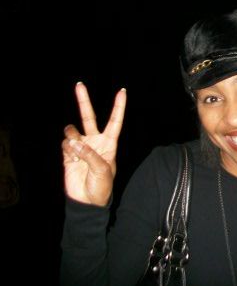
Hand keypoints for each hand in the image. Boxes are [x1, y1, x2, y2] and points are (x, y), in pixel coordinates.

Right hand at [61, 82, 126, 205]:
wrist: (86, 200)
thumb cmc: (101, 186)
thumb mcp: (102, 170)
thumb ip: (89, 154)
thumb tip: (73, 142)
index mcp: (109, 143)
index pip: (114, 121)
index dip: (118, 106)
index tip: (122, 91)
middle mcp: (94, 141)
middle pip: (88, 116)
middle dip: (83, 101)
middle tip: (79, 84)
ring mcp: (80, 146)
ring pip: (72, 131)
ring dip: (73, 139)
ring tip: (78, 153)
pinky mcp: (68, 154)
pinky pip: (65, 144)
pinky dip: (67, 150)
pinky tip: (72, 160)